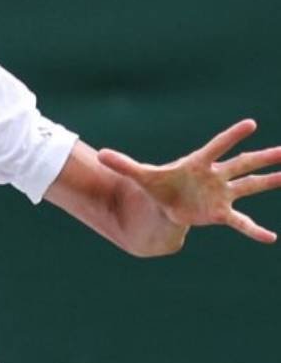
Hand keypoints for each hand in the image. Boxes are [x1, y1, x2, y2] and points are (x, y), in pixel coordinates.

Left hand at [98, 119, 280, 243]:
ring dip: (270, 182)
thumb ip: (123, 164)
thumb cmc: (157, 186)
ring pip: (250, 186)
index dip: (232, 136)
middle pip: (242, 164)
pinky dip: (254, 230)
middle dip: (264, 156)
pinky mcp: (220, 213)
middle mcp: (215, 176)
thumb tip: (99, 154)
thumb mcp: (140, 176)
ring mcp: (221, 194)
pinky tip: (271, 239)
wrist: (164, 204)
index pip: (217, 147)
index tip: (251, 123)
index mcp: (198, 163)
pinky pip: (241, 222)